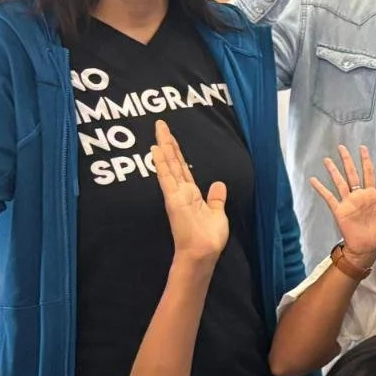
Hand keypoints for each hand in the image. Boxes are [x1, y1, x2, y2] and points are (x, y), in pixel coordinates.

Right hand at [151, 121, 229, 265]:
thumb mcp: (217, 213)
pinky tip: (156, 150)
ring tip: (159, 129)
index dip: (177, 152)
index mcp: (191, 193)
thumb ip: (216, 198)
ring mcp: (175, 194)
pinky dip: (161, 164)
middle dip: (168, 142)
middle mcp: (181, 191)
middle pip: (173, 162)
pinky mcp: (173, 199)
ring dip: (164, 147)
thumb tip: (218, 183)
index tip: (170, 137)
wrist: (204, 251)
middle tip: (160, 124)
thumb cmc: (209, 236)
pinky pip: (166, 178)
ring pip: (168, 165)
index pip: (182, 167)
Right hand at [307, 145, 375, 260]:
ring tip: (326, 159)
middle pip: (352, 173)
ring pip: (339, 182)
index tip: (362, 148)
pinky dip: (321, 189)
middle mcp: (359, 196)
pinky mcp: (339, 210)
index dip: (366, 161)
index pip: (368, 173)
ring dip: (333, 171)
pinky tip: (313, 180)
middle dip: (347, 160)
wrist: (368, 248)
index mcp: (372, 196)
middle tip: (341, 147)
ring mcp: (348, 202)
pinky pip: (329, 197)